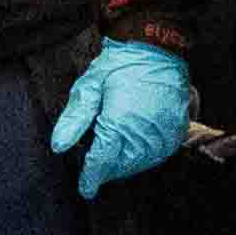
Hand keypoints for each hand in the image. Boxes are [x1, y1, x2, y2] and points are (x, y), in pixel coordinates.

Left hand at [49, 39, 194, 195]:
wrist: (155, 45)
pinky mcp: (177, 130)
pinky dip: (144, 155)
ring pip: (140, 163)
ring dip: (125, 163)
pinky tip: (134, 146)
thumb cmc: (119, 64)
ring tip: (115, 153)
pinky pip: (158, 154)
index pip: (101, 163)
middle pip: (120, 167)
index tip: (85, 189)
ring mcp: (163, 133)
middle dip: (106, 168)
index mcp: (119, 124)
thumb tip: (58, 147)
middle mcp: (144, 134)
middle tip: (97, 162)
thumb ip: (74, 120)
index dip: (90, 179)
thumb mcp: (89, 86)